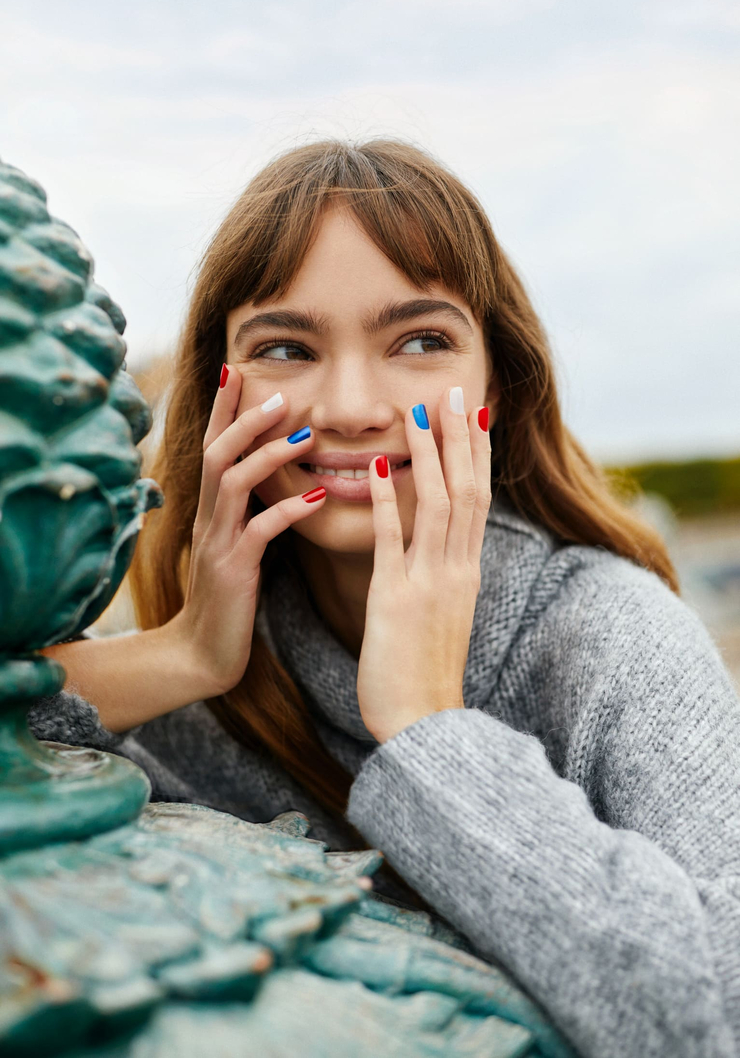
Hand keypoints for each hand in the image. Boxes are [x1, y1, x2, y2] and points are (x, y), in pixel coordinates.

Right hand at [169, 366, 325, 694]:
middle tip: (279, 393)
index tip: (238, 370)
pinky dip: (288, 511)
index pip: (215, 447)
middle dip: (244, 419)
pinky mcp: (232, 570)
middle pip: (217, 452)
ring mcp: (217, 542)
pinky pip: (258, 532)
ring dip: (267, 454)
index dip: (225, 409)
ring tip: (304, 435)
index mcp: (212, 510)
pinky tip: (319, 497)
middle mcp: (209, 518)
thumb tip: (281, 483)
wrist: (202, 656)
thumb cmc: (227, 601)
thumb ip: (251, 514)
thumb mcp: (236, 548)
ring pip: (233, 482)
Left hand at [356, 388, 491, 742]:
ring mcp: (429, 582)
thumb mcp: (444, 614)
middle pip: (467, 490)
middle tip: (453, 391)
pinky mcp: (396, 599)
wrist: (423, 726)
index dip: (476, 453)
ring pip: (438, 505)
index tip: (472, 413)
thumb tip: (443, 544)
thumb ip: (443, 574)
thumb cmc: (426, 674)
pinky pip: (392, 542)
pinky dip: (387, 501)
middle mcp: (456, 569)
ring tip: (417, 413)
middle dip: (460, 438)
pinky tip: (375, 467)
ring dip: (429, 456)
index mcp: (467, 571)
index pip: (478, 499)